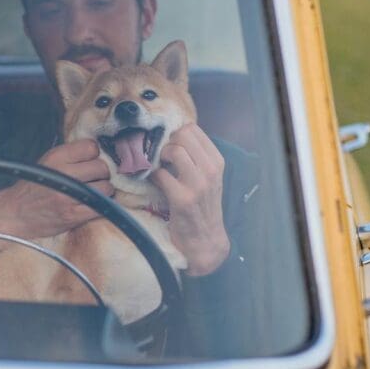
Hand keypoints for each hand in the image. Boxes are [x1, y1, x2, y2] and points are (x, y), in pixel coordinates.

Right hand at [0, 139, 113, 241]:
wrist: (16, 213)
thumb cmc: (34, 186)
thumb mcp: (47, 162)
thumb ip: (71, 156)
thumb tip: (100, 154)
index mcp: (57, 157)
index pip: (91, 147)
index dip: (93, 156)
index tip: (88, 163)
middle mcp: (63, 173)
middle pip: (102, 167)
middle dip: (100, 174)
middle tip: (92, 180)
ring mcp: (69, 195)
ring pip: (106, 187)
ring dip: (104, 191)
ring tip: (92, 194)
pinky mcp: (73, 214)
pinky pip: (101, 207)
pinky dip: (101, 207)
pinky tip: (92, 206)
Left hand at [150, 124, 230, 275]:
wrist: (205, 239)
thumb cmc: (203, 205)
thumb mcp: (208, 177)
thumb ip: (196, 156)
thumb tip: (171, 135)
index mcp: (217, 161)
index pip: (192, 129)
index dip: (176, 134)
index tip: (170, 146)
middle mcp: (210, 170)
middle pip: (182, 135)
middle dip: (167, 143)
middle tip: (163, 158)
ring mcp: (197, 184)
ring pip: (173, 151)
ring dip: (159, 158)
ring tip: (160, 168)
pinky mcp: (182, 198)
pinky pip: (160, 174)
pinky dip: (152, 176)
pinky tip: (155, 182)